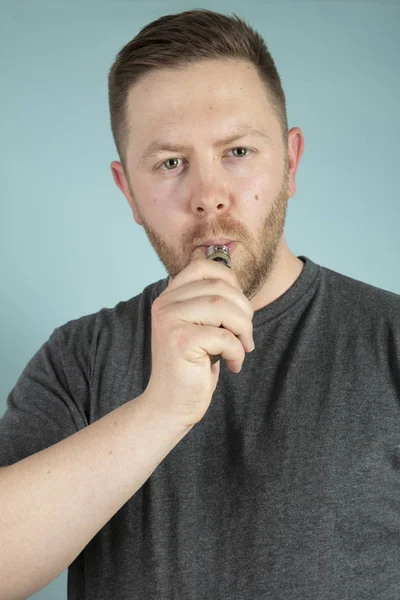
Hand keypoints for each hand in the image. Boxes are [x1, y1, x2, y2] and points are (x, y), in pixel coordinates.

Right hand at [144, 257, 254, 425]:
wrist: (170, 404)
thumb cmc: (192, 366)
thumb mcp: (201, 326)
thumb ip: (210, 300)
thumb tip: (236, 269)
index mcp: (169, 296)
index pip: (203, 266)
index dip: (230, 281)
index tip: (238, 307)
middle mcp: (165, 304)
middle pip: (220, 288)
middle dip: (244, 311)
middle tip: (245, 335)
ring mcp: (169, 321)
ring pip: (224, 308)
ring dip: (243, 330)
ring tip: (243, 348)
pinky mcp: (180, 341)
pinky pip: (224, 336)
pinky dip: (237, 352)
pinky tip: (232, 366)